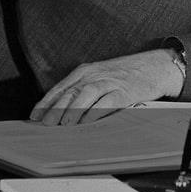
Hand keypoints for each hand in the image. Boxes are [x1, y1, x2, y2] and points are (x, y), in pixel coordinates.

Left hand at [29, 49, 183, 125]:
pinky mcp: (125, 91)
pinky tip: (87, 121)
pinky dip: (95, 111)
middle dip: (56, 109)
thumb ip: (81, 88)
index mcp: (86, 70)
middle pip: (71, 91)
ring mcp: (111, 82)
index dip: (46, 102)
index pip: (61, 87)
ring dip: (74, 110)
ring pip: (86, 94)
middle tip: (47, 124)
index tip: (35, 116)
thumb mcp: (99, 75)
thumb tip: (60, 109)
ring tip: (65, 124)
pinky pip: (107, 101)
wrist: (155, 67)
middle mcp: (96, 74)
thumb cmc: (125, 75)